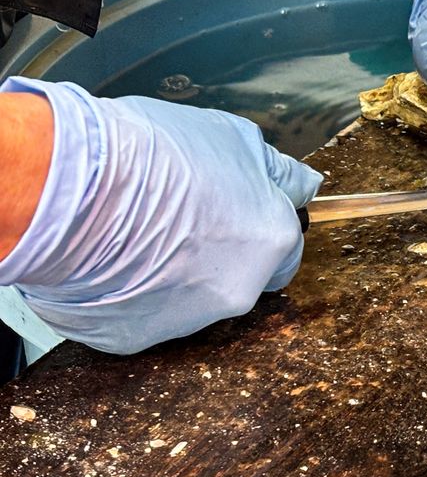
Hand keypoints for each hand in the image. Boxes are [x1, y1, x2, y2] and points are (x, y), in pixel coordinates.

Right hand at [0, 77, 321, 353]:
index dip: (262, 222)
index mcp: (273, 240)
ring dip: (181, 270)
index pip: (289, 245)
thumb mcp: (234, 138)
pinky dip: (138, 291)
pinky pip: (147, 313)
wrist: (73, 195)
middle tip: (187, 216)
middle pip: (245, 274)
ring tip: (141, 230)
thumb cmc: (153, 158)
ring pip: (196, 296)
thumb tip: (302, 183)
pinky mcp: (139, 338)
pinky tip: (116, 257)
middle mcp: (241, 289)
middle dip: (225, 251)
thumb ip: (276, 171)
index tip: (239, 207)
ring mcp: (190, 320)